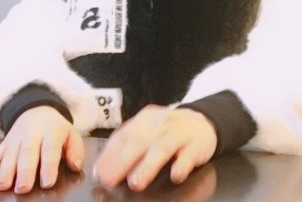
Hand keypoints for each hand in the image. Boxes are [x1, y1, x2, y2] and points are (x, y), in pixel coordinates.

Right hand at [0, 106, 83, 193]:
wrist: (37, 109)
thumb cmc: (56, 129)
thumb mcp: (71, 134)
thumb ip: (76, 150)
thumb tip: (76, 166)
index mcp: (51, 132)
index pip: (50, 149)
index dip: (48, 165)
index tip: (47, 182)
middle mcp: (32, 136)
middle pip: (27, 154)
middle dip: (24, 171)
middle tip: (23, 188)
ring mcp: (15, 140)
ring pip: (9, 156)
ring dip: (5, 171)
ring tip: (3, 186)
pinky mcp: (3, 145)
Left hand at [93, 105, 216, 191]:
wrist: (203, 122)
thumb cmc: (168, 132)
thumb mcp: (148, 131)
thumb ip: (128, 145)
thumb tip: (103, 168)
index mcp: (144, 120)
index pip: (123, 135)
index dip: (109, 154)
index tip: (98, 172)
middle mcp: (160, 124)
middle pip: (139, 141)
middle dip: (123, 161)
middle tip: (110, 180)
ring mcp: (179, 133)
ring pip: (162, 147)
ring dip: (148, 165)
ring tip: (135, 182)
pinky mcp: (197, 145)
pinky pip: (189, 155)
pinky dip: (182, 164)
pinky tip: (175, 175)